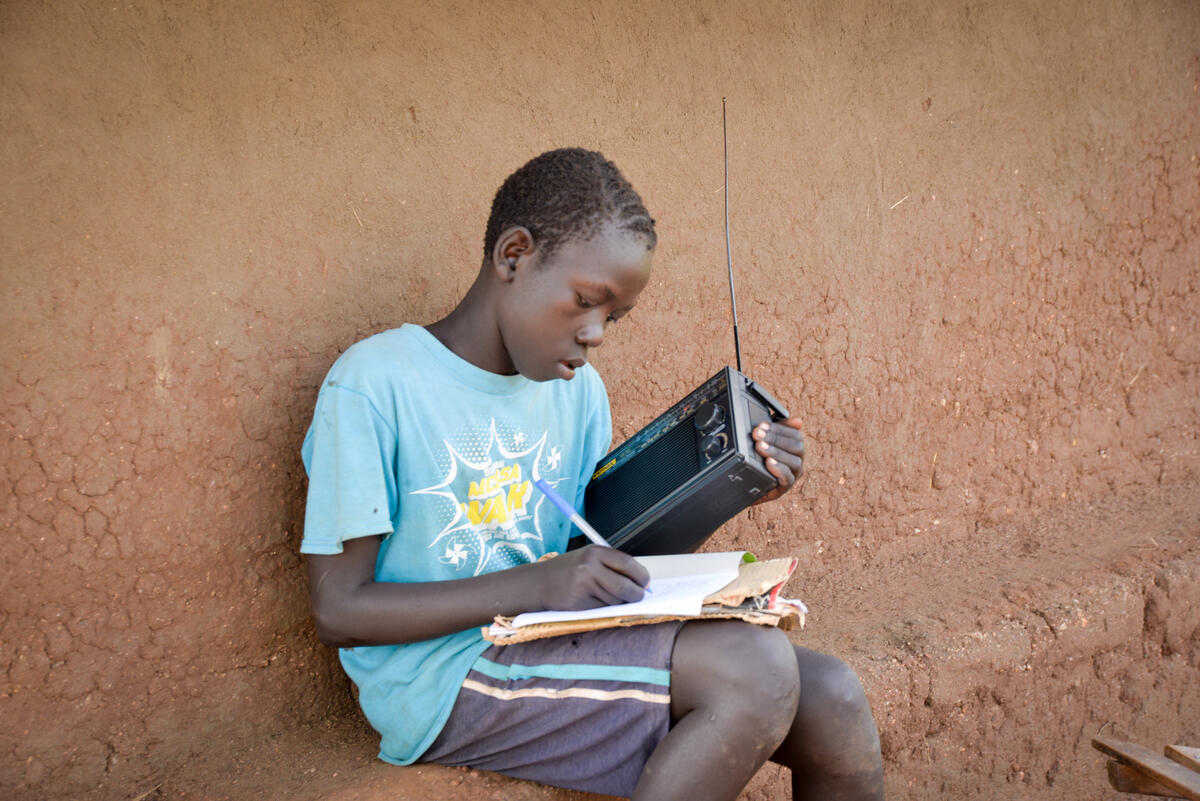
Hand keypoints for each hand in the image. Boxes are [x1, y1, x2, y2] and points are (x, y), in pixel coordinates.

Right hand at [533, 545, 649, 610]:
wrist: (539, 582)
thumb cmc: (568, 571)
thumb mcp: (590, 559)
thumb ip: (613, 567)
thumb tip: (642, 583)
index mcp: (596, 552)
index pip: (629, 565)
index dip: (642, 576)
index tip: (646, 583)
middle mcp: (589, 566)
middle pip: (625, 586)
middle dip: (636, 594)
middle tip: (639, 597)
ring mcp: (583, 585)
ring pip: (615, 600)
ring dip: (618, 602)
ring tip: (606, 595)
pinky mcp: (579, 602)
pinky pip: (603, 609)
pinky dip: (604, 608)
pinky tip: (593, 600)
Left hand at [751, 417, 804, 504]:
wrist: (744, 484)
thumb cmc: (756, 459)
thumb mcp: (764, 440)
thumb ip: (776, 429)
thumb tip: (798, 421)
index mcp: (794, 447)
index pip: (795, 434)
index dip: (779, 429)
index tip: (762, 426)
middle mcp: (797, 460)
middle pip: (797, 447)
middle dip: (775, 439)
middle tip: (757, 435)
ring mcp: (792, 475)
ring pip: (794, 462)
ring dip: (776, 452)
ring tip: (760, 447)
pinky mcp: (784, 488)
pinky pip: (787, 479)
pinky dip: (779, 469)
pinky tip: (768, 463)